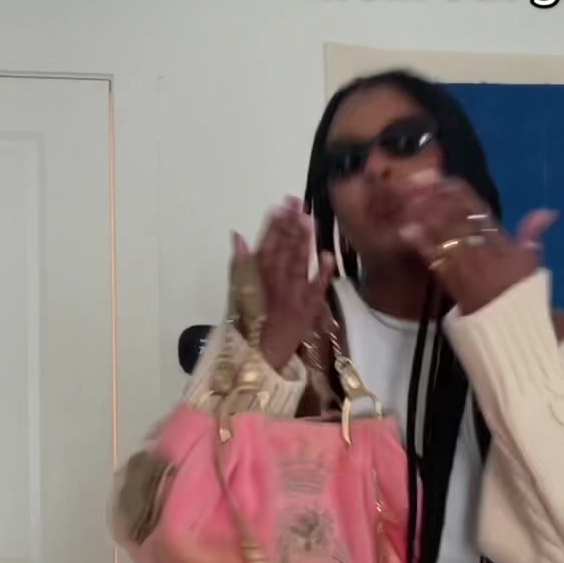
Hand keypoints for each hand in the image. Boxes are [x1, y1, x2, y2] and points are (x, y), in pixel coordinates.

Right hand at [234, 197, 333, 372]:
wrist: (258, 360)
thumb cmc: (246, 327)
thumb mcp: (236, 295)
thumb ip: (239, 264)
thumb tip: (238, 235)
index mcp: (256, 280)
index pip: (266, 246)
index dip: (273, 225)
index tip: (279, 206)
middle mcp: (275, 285)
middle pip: (284, 250)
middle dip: (291, 225)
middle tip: (297, 202)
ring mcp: (294, 297)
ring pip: (300, 263)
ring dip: (304, 240)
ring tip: (308, 218)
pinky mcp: (308, 310)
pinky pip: (317, 289)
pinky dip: (322, 273)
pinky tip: (327, 254)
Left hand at [399, 176, 556, 314]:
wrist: (511, 327)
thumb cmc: (519, 293)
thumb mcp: (530, 261)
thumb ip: (533, 232)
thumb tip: (549, 212)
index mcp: (502, 241)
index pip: (480, 211)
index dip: (460, 194)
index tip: (444, 181)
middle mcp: (483, 250)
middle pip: (457, 219)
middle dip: (436, 200)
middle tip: (417, 185)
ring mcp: (467, 266)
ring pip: (444, 235)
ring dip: (425, 218)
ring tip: (409, 202)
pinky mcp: (452, 283)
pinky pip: (435, 260)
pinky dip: (421, 245)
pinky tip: (407, 231)